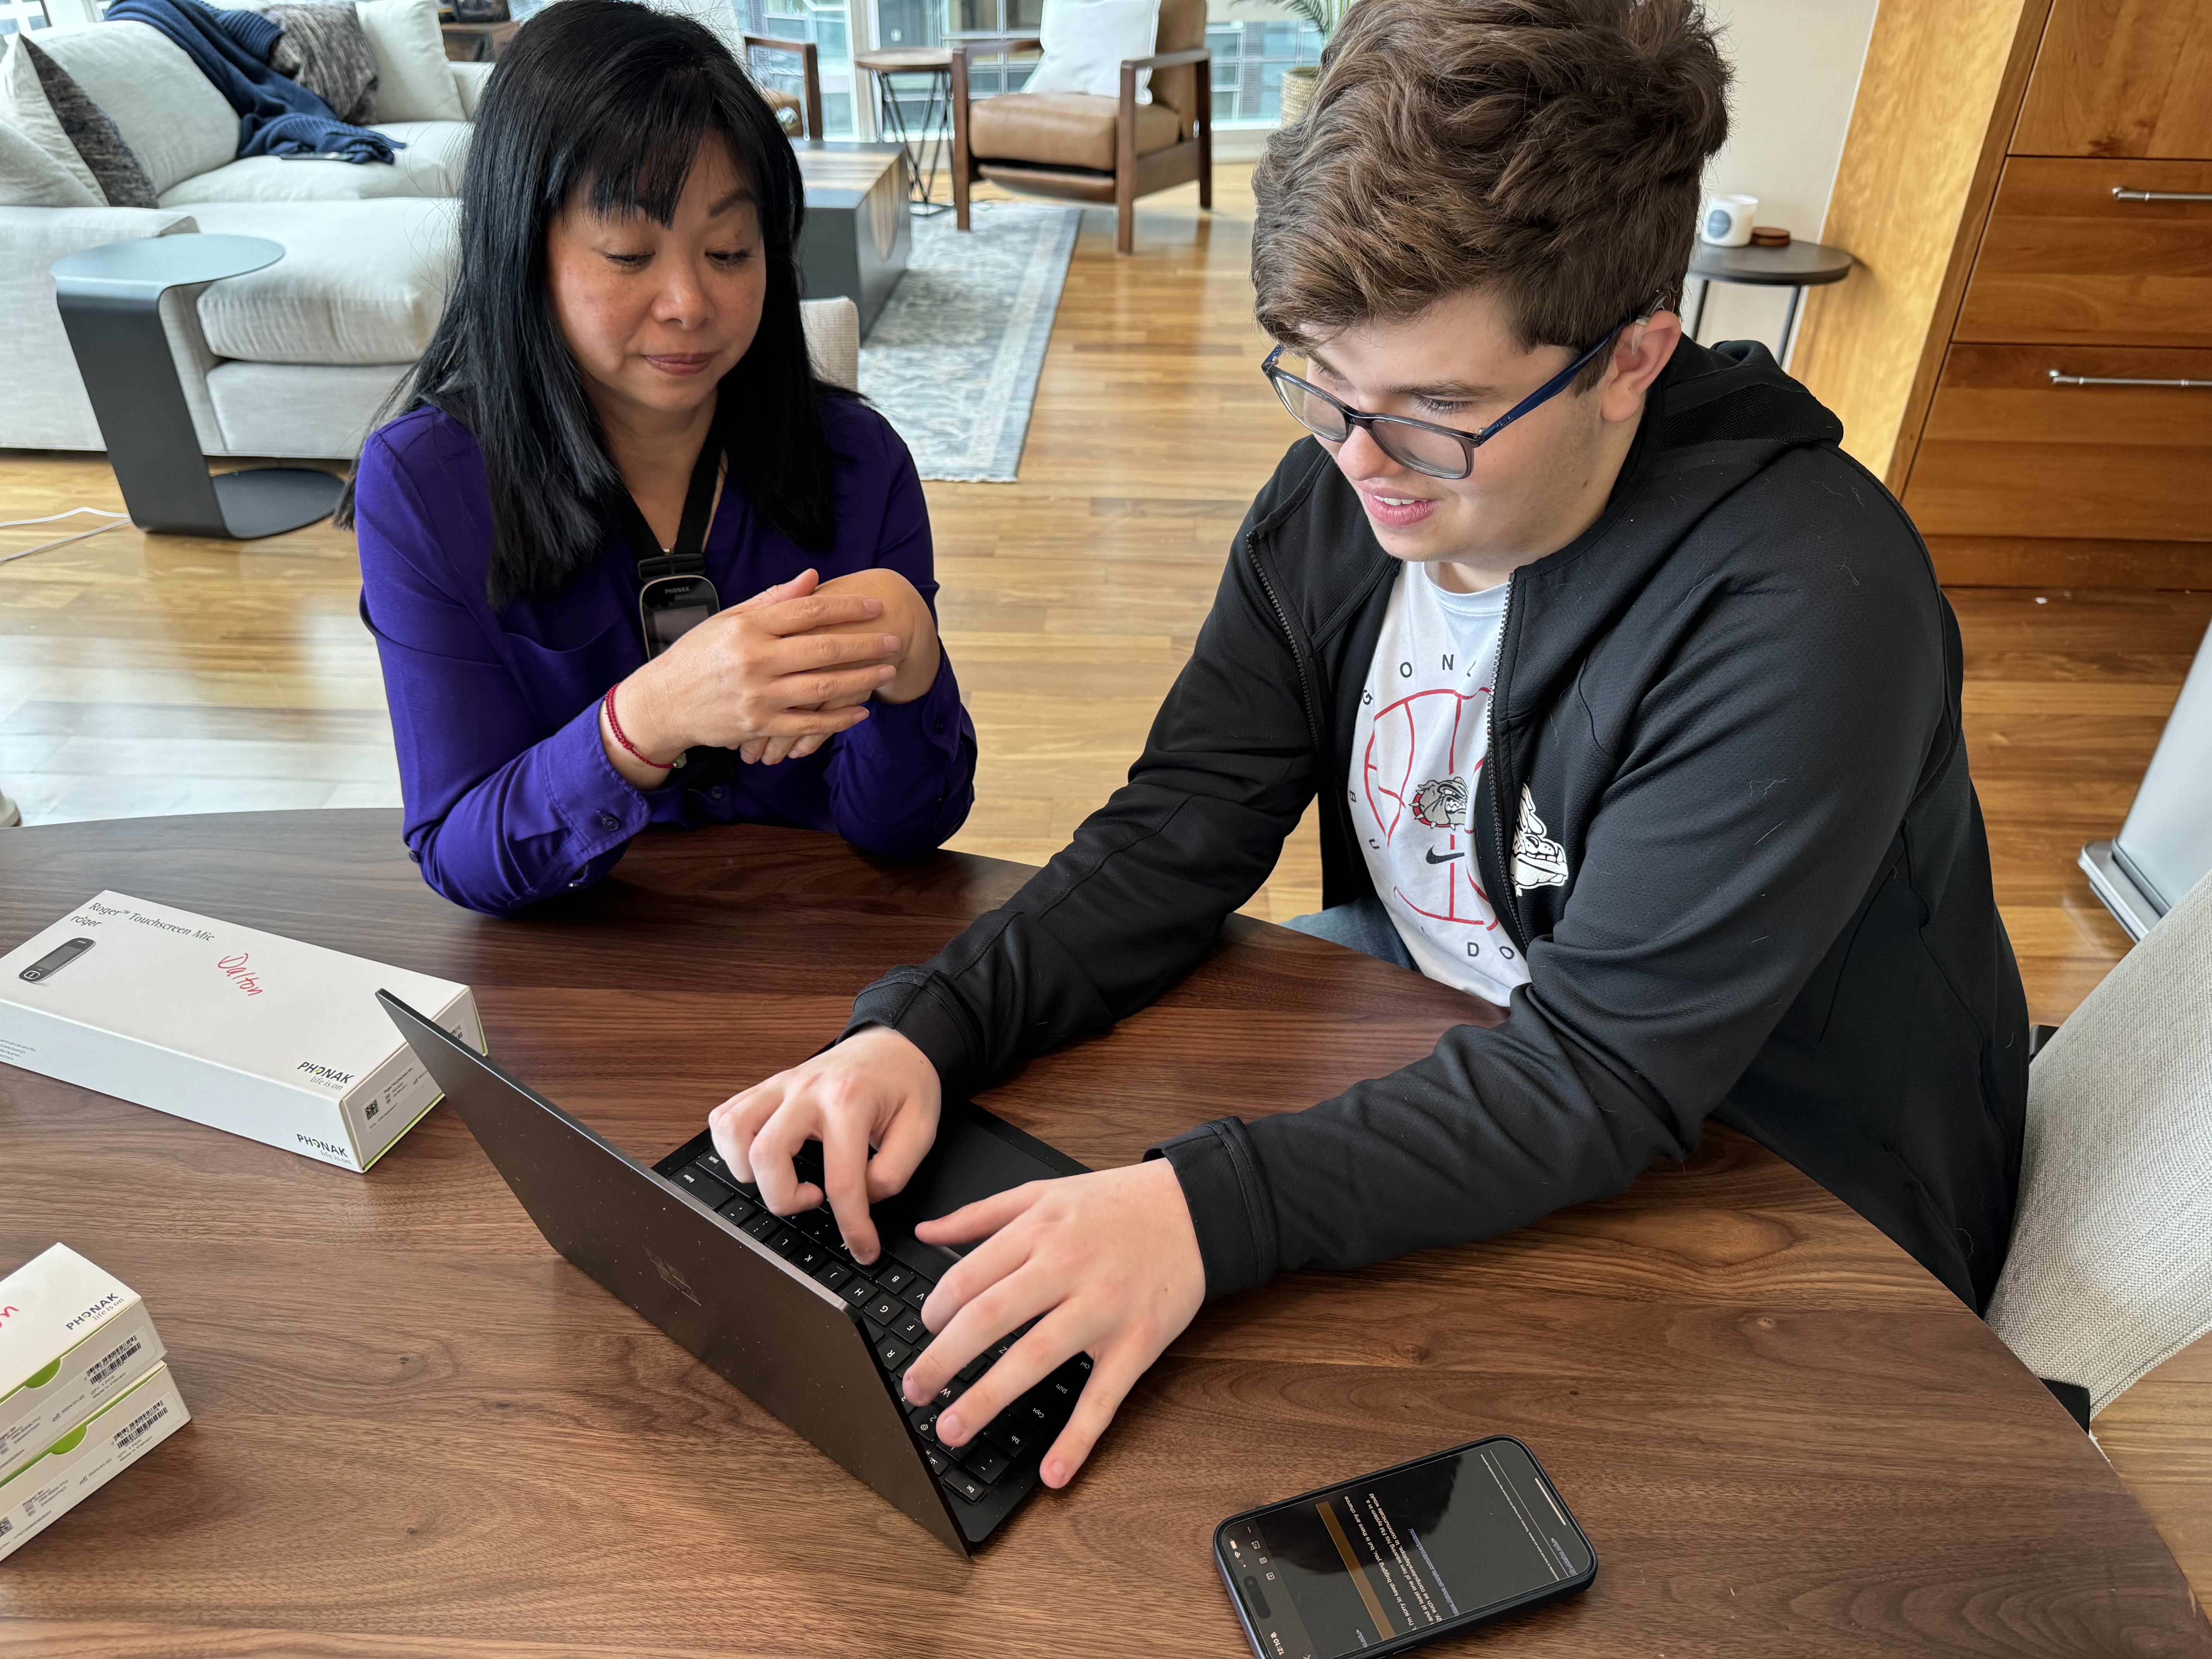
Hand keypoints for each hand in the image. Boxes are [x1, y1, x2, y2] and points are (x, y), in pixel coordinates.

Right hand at [601, 570, 900, 786]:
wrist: (663, 703)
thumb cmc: (697, 656)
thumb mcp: (727, 620)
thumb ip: (771, 600)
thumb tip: (811, 577)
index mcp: (749, 627)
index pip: (809, 611)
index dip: (848, 607)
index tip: (875, 605)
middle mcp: (755, 660)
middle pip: (824, 648)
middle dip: (865, 644)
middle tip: (893, 639)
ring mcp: (759, 696)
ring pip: (822, 688)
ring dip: (860, 680)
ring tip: (886, 673)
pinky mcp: (759, 726)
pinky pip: (808, 725)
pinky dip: (838, 720)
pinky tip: (860, 712)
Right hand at [706, 1025, 941, 1263]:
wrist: (893, 1044)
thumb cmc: (905, 1084)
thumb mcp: (921, 1129)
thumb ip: (894, 1173)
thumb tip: (862, 1202)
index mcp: (850, 1101)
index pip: (841, 1179)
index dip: (852, 1226)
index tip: (862, 1249)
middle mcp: (807, 1090)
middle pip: (766, 1154)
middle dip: (784, 1198)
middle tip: (814, 1201)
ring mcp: (781, 1086)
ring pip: (733, 1131)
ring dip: (747, 1170)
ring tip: (781, 1178)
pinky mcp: (767, 1087)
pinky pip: (726, 1115)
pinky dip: (731, 1145)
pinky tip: (760, 1157)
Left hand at [900, 1160, 1203, 1487]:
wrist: (1196, 1208)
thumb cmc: (1116, 1204)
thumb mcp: (1044, 1191)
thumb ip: (980, 1214)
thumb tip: (925, 1232)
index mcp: (1039, 1230)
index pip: (969, 1277)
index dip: (935, 1311)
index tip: (923, 1332)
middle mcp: (1067, 1267)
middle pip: (990, 1318)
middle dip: (943, 1360)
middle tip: (913, 1391)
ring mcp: (1103, 1308)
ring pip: (1035, 1358)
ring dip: (987, 1399)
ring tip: (952, 1429)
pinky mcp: (1138, 1342)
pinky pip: (1104, 1396)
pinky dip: (1079, 1437)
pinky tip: (1053, 1471)